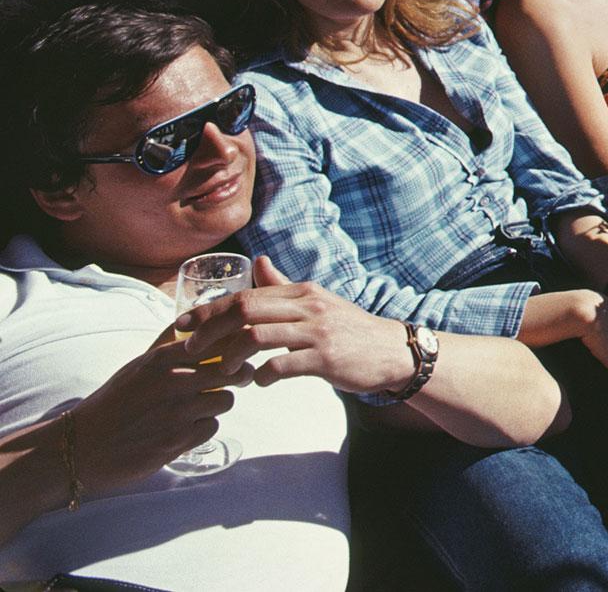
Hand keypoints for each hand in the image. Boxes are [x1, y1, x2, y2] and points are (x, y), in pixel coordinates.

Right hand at [68, 332, 248, 493]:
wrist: (81, 446)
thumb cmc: (114, 402)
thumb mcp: (138, 366)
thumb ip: (167, 346)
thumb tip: (192, 324)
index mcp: (161, 359)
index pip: (218, 340)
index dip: (235, 345)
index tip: (238, 350)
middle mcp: (171, 382)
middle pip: (233, 369)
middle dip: (237, 374)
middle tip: (233, 378)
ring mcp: (176, 412)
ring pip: (226, 400)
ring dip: (217, 404)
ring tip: (198, 407)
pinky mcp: (177, 440)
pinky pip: (211, 427)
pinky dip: (202, 428)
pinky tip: (184, 429)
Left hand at [182, 257, 413, 396]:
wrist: (392, 351)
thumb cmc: (349, 329)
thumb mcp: (317, 302)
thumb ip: (283, 286)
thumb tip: (257, 262)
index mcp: (301, 292)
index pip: (244, 295)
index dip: (207, 310)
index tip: (180, 325)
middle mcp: (308, 306)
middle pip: (244, 311)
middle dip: (208, 330)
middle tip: (188, 350)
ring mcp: (318, 331)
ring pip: (257, 337)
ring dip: (230, 356)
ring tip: (222, 371)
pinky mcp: (326, 358)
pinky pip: (281, 365)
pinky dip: (261, 376)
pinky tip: (257, 382)